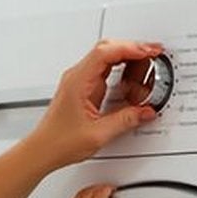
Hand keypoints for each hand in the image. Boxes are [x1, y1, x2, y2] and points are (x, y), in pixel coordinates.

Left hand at [28, 40, 165, 171]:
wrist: (43, 149)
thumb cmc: (59, 141)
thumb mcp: (99, 134)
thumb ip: (126, 120)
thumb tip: (146, 111)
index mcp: (78, 81)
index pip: (106, 52)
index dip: (130, 48)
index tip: (149, 51)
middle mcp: (77, 76)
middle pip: (107, 49)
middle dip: (132, 48)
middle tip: (153, 54)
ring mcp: (79, 80)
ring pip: (106, 57)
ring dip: (127, 57)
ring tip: (147, 64)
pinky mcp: (83, 88)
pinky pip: (104, 70)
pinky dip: (120, 69)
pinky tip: (132, 77)